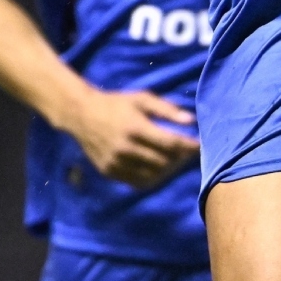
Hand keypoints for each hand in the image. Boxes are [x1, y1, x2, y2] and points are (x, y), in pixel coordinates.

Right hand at [64, 89, 199, 188]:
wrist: (81, 115)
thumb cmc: (116, 103)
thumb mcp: (142, 99)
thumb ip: (167, 109)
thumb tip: (191, 121)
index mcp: (135, 128)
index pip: (170, 143)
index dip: (188, 146)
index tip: (199, 145)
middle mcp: (126, 148)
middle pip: (163, 162)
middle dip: (180, 158)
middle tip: (187, 153)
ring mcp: (116, 163)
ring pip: (152, 175)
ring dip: (168, 170)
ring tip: (174, 161)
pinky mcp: (109, 172)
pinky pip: (137, 182)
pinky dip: (152, 178)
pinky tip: (157, 169)